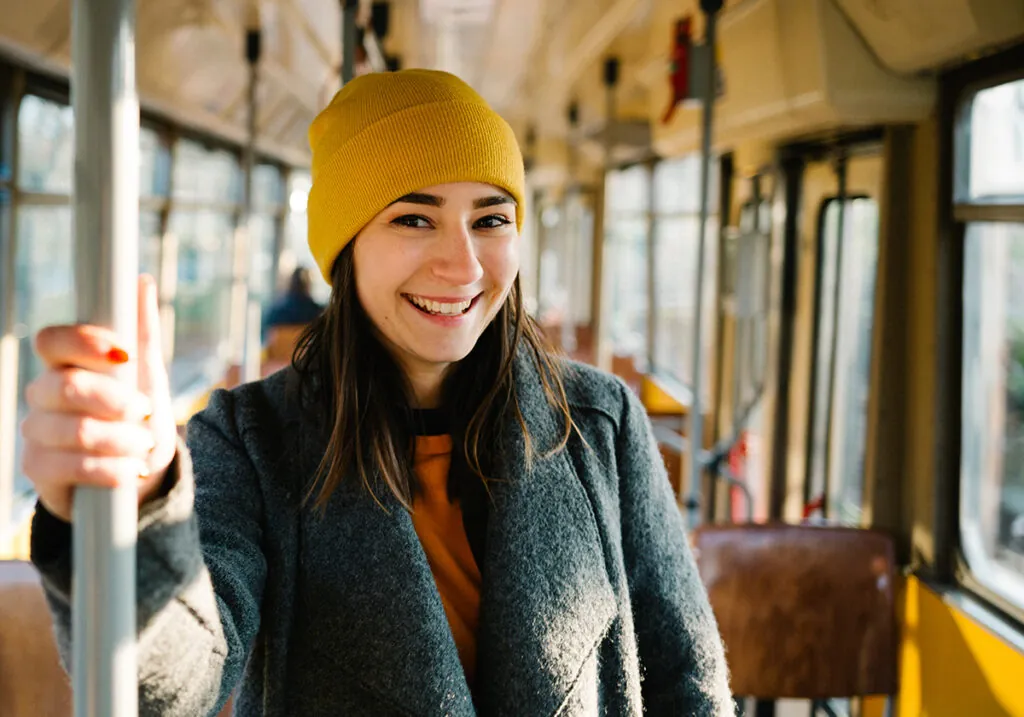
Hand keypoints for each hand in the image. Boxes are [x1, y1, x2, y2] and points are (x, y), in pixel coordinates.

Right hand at [20, 275, 178, 521]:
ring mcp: (36, 431)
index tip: (125, 355)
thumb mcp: (147, 373)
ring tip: (143, 445)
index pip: (52, 340)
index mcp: (65, 364)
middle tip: (145, 411)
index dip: (84, 343)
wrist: (139, 472)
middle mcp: (42, 394)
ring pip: (75, 430)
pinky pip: (71, 467)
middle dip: (115, 401)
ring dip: (121, 439)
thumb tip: (141, 281)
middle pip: (66, 387)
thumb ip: (141, 331)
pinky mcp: (38, 469)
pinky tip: (131, 470)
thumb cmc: (139, 416)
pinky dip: (111, 469)